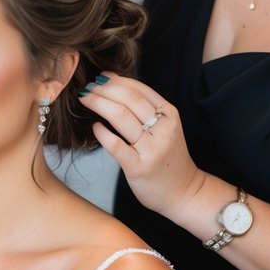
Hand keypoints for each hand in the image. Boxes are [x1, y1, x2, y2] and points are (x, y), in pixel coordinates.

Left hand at [79, 74, 205, 217]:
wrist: (184, 193)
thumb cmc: (167, 158)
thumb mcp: (165, 128)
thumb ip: (144, 109)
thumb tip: (112, 83)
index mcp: (170, 115)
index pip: (139, 89)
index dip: (116, 80)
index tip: (99, 76)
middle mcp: (163, 129)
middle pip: (129, 99)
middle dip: (103, 89)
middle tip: (86, 86)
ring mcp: (152, 149)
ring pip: (121, 116)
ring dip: (98, 103)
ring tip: (85, 99)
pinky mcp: (139, 167)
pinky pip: (116, 145)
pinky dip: (102, 133)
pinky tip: (94, 127)